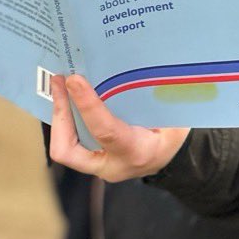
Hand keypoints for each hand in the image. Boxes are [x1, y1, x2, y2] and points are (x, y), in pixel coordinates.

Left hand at [49, 74, 189, 181]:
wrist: (179, 159)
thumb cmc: (175, 133)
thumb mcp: (168, 115)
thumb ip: (143, 98)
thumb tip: (116, 71)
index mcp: (137, 152)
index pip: (105, 131)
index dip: (87, 105)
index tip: (75, 80)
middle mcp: (113, 165)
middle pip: (68, 150)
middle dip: (60, 115)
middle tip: (60, 82)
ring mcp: (100, 166)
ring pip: (64, 148)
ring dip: (59, 116)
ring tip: (59, 86)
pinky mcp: (94, 160)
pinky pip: (72, 142)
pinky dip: (67, 121)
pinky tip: (68, 98)